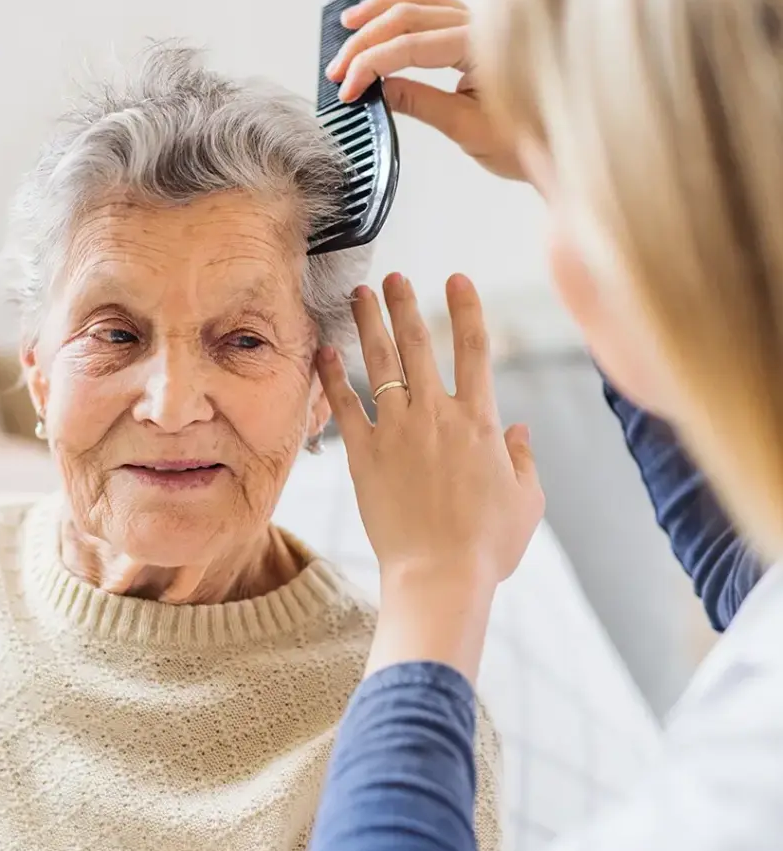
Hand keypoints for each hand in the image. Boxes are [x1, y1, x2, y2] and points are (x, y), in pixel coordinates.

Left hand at [317, 274, 543, 679]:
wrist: (440, 574)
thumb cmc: (488, 544)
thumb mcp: (527, 500)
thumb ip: (524, 459)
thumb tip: (521, 431)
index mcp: (480, 421)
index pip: (474, 349)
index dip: (465, 309)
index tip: (455, 279)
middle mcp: (437, 415)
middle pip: (418, 344)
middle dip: (405, 304)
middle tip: (393, 276)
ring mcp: (397, 431)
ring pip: (380, 363)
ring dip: (368, 324)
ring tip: (358, 294)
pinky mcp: (364, 455)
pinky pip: (345, 405)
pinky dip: (333, 377)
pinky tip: (323, 352)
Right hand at [325, 0, 524, 181]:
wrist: (560, 143)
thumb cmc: (526, 140)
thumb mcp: (467, 128)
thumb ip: (421, 103)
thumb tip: (379, 89)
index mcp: (480, 48)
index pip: (410, 46)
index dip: (371, 65)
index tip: (347, 89)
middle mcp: (481, 26)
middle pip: (408, 16)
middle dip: (366, 41)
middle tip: (337, 69)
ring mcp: (480, 23)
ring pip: (421, 0)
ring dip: (381, 9)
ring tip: (350, 24)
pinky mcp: (478, 31)